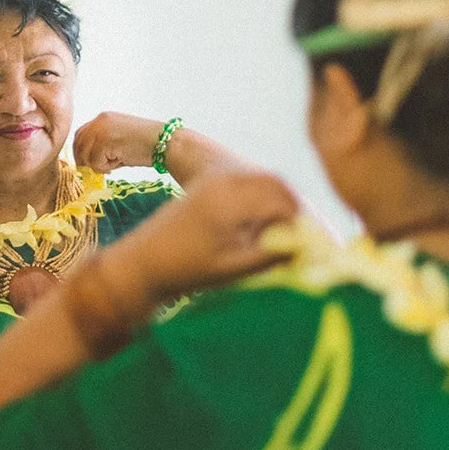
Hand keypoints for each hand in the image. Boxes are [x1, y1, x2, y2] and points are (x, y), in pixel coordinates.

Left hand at [73, 111, 162, 172]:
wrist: (164, 142)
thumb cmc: (147, 144)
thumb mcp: (120, 139)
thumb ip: (102, 145)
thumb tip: (89, 162)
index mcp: (103, 118)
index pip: (81, 134)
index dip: (82, 151)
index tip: (89, 163)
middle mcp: (99, 121)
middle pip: (78, 144)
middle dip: (85, 160)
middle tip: (100, 169)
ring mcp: (100, 130)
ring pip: (85, 155)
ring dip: (98, 164)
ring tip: (115, 163)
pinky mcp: (104, 141)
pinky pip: (95, 162)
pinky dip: (105, 167)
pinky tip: (119, 162)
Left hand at [106, 170, 300, 305]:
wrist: (143, 262)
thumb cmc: (187, 270)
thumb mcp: (232, 268)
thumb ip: (270, 256)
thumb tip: (305, 248)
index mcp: (229, 200)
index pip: (281, 200)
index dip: (299, 221)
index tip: (304, 245)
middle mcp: (223, 182)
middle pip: (275, 182)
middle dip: (292, 206)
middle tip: (297, 236)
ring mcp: (214, 179)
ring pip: (262, 179)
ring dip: (277, 200)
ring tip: (277, 234)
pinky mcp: (208, 184)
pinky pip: (246, 181)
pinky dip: (260, 197)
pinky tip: (256, 227)